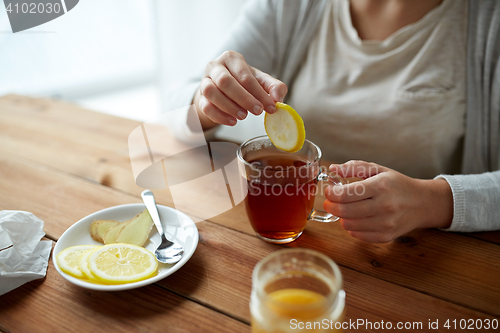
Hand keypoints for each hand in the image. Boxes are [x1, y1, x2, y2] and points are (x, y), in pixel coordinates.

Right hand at [193, 51, 286, 128]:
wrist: (224, 89)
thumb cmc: (244, 83)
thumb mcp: (261, 81)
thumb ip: (274, 87)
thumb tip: (278, 98)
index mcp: (232, 58)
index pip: (245, 75)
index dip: (259, 92)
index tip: (270, 107)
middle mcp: (215, 66)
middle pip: (225, 81)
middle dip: (244, 99)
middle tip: (258, 112)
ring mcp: (204, 81)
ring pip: (211, 92)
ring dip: (228, 106)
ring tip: (243, 116)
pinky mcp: (200, 97)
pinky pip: (205, 106)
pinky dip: (219, 116)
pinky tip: (232, 122)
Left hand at [324, 160, 452, 242]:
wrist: (422, 203)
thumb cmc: (397, 184)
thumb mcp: (378, 169)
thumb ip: (354, 167)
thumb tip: (333, 168)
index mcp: (381, 186)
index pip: (346, 194)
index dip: (331, 193)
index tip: (330, 191)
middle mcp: (384, 206)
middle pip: (344, 211)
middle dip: (331, 206)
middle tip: (330, 202)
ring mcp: (386, 224)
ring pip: (349, 225)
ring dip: (342, 217)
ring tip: (346, 208)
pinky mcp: (386, 236)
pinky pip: (357, 235)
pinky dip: (352, 227)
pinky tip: (357, 218)